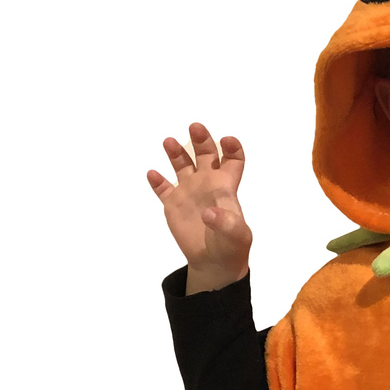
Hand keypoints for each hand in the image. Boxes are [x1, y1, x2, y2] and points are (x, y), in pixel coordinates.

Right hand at [147, 122, 251, 292]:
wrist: (213, 262)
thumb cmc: (231, 247)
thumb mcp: (236, 237)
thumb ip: (226, 223)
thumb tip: (209, 213)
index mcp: (226, 187)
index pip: (232, 160)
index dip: (232, 148)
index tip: (226, 141)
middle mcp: (207, 183)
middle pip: (205, 154)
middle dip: (201, 140)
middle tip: (195, 127)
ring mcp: (189, 192)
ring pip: (181, 165)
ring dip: (176, 152)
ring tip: (169, 142)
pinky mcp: (173, 204)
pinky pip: (163, 189)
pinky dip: (157, 181)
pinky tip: (153, 174)